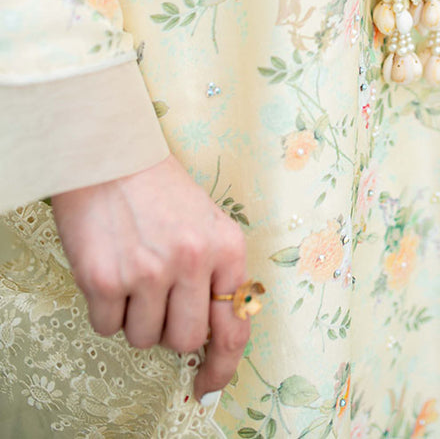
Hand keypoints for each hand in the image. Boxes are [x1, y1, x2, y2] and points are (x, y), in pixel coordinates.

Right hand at [51, 154, 249, 402]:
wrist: (108, 154)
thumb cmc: (158, 189)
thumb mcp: (205, 223)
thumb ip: (214, 273)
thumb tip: (212, 337)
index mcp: (225, 247)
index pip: (234, 327)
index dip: (222, 366)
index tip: (206, 385)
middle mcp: (192, 260)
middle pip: (184, 341)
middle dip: (167, 330)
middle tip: (155, 297)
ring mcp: (148, 271)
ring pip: (142, 338)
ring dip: (134, 317)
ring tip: (131, 272)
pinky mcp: (105, 279)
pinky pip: (106, 326)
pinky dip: (104, 309)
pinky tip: (108, 269)